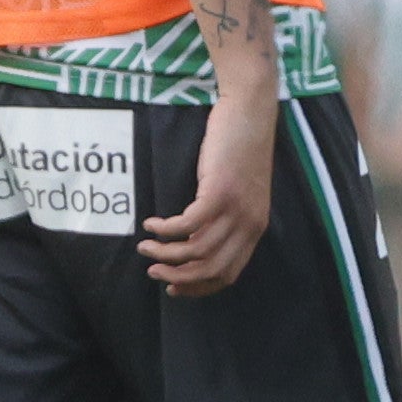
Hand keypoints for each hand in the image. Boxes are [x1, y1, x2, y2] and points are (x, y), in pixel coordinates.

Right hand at [145, 71, 279, 292]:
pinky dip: (165, 230)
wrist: (250, 113)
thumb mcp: (240, 192)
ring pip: (196, 251)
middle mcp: (248, 224)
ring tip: (146, 246)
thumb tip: (196, 241)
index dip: (199, 287)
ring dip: (165, 255)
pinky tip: (152, 224)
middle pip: (210, 269)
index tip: (174, 287)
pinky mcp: (219, 193)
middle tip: (154, 271)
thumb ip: (226, 219)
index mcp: (255, 228)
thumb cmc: (240, 149)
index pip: (228, 274)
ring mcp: (235, 210)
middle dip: (177, 277)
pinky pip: (186, 225)